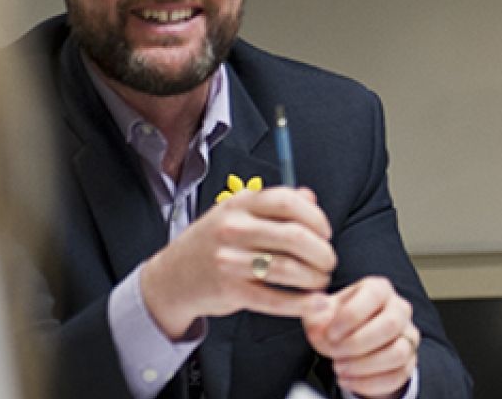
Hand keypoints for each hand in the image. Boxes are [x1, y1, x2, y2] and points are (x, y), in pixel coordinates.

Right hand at [139, 187, 336, 336]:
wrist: (172, 277)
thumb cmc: (211, 243)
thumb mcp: (236, 212)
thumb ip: (274, 204)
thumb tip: (310, 198)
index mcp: (239, 204)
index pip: (287, 201)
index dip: (316, 217)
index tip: (326, 233)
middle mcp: (234, 228)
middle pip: (294, 236)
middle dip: (322, 252)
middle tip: (329, 261)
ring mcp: (230, 260)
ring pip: (287, 268)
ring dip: (314, 277)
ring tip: (321, 281)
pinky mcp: (230, 290)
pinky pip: (274, 299)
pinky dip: (300, 304)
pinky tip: (315, 304)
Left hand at [302, 276, 418, 398]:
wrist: (350, 343)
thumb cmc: (338, 323)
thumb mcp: (322, 313)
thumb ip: (315, 312)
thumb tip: (316, 309)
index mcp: (379, 289)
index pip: (373, 295)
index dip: (350, 316)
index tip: (331, 332)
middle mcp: (399, 309)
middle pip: (390, 325)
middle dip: (357, 344)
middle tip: (335, 353)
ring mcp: (408, 336)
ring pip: (397, 353)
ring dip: (364, 366)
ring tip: (340, 368)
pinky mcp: (408, 361)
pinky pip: (397, 376)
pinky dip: (369, 383)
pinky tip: (349, 381)